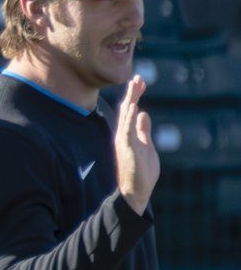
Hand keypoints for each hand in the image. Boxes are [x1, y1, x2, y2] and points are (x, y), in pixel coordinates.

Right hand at [114, 75, 158, 214]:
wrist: (135, 192)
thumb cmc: (141, 171)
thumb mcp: (146, 146)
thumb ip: (143, 130)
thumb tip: (144, 114)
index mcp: (128, 134)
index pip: (131, 111)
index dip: (135, 96)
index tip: (140, 81)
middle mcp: (123, 135)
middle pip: (127, 110)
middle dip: (132, 93)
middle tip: (138, 77)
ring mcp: (124, 141)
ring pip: (126, 117)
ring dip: (130, 101)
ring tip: (134, 86)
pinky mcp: (127, 148)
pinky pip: (127, 130)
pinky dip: (129, 118)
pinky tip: (132, 107)